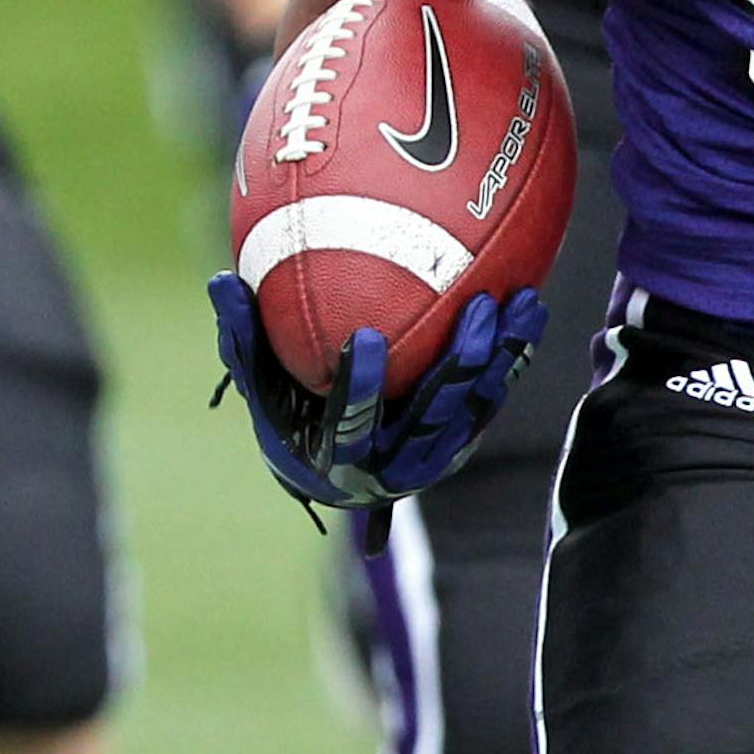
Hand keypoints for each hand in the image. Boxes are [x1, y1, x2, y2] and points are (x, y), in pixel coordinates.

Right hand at [208, 272, 547, 548]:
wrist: (335, 473)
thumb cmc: (289, 416)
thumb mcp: (261, 387)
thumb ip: (244, 339)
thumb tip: (219, 280)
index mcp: (338, 455)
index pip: (352, 422)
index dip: (361, 386)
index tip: (365, 338)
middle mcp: (392, 464)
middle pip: (433, 417)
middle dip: (459, 365)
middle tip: (479, 308)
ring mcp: (433, 457)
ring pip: (475, 408)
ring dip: (502, 356)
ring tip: (526, 301)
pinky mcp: (461, 442)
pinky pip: (492, 397)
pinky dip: (514, 357)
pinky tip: (534, 309)